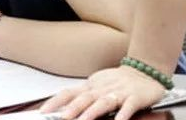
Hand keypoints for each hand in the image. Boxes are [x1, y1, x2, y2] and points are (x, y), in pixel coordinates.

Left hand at [40, 65, 164, 119]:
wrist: (144, 71)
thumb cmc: (117, 81)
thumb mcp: (96, 86)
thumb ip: (82, 96)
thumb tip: (62, 106)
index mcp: (90, 87)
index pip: (69, 93)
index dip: (55, 101)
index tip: (43, 111)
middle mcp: (101, 89)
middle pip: (84, 99)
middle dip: (72, 109)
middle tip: (62, 117)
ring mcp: (118, 93)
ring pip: (103, 103)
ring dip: (92, 112)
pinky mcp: (135, 98)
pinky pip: (128, 106)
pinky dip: (123, 114)